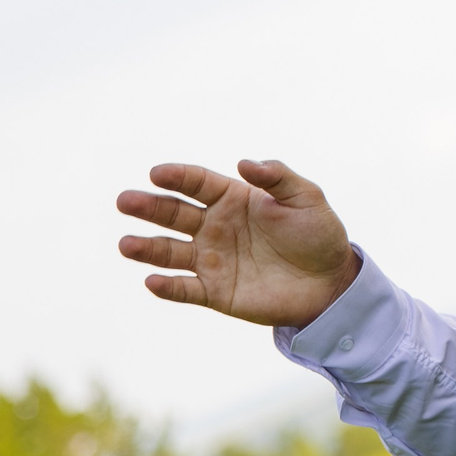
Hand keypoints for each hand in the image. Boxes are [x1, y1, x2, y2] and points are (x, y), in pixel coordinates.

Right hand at [117, 160, 361, 326]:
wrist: (331, 282)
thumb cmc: (319, 234)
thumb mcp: (306, 198)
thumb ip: (278, 177)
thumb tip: (244, 162)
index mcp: (232, 198)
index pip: (196, 183)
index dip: (176, 177)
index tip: (157, 173)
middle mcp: (214, 227)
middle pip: (173, 214)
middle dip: (148, 207)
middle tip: (124, 201)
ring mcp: (212, 260)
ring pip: (170, 252)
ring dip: (147, 248)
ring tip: (126, 245)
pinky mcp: (215, 292)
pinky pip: (185, 289)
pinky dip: (168, 287)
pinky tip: (152, 281)